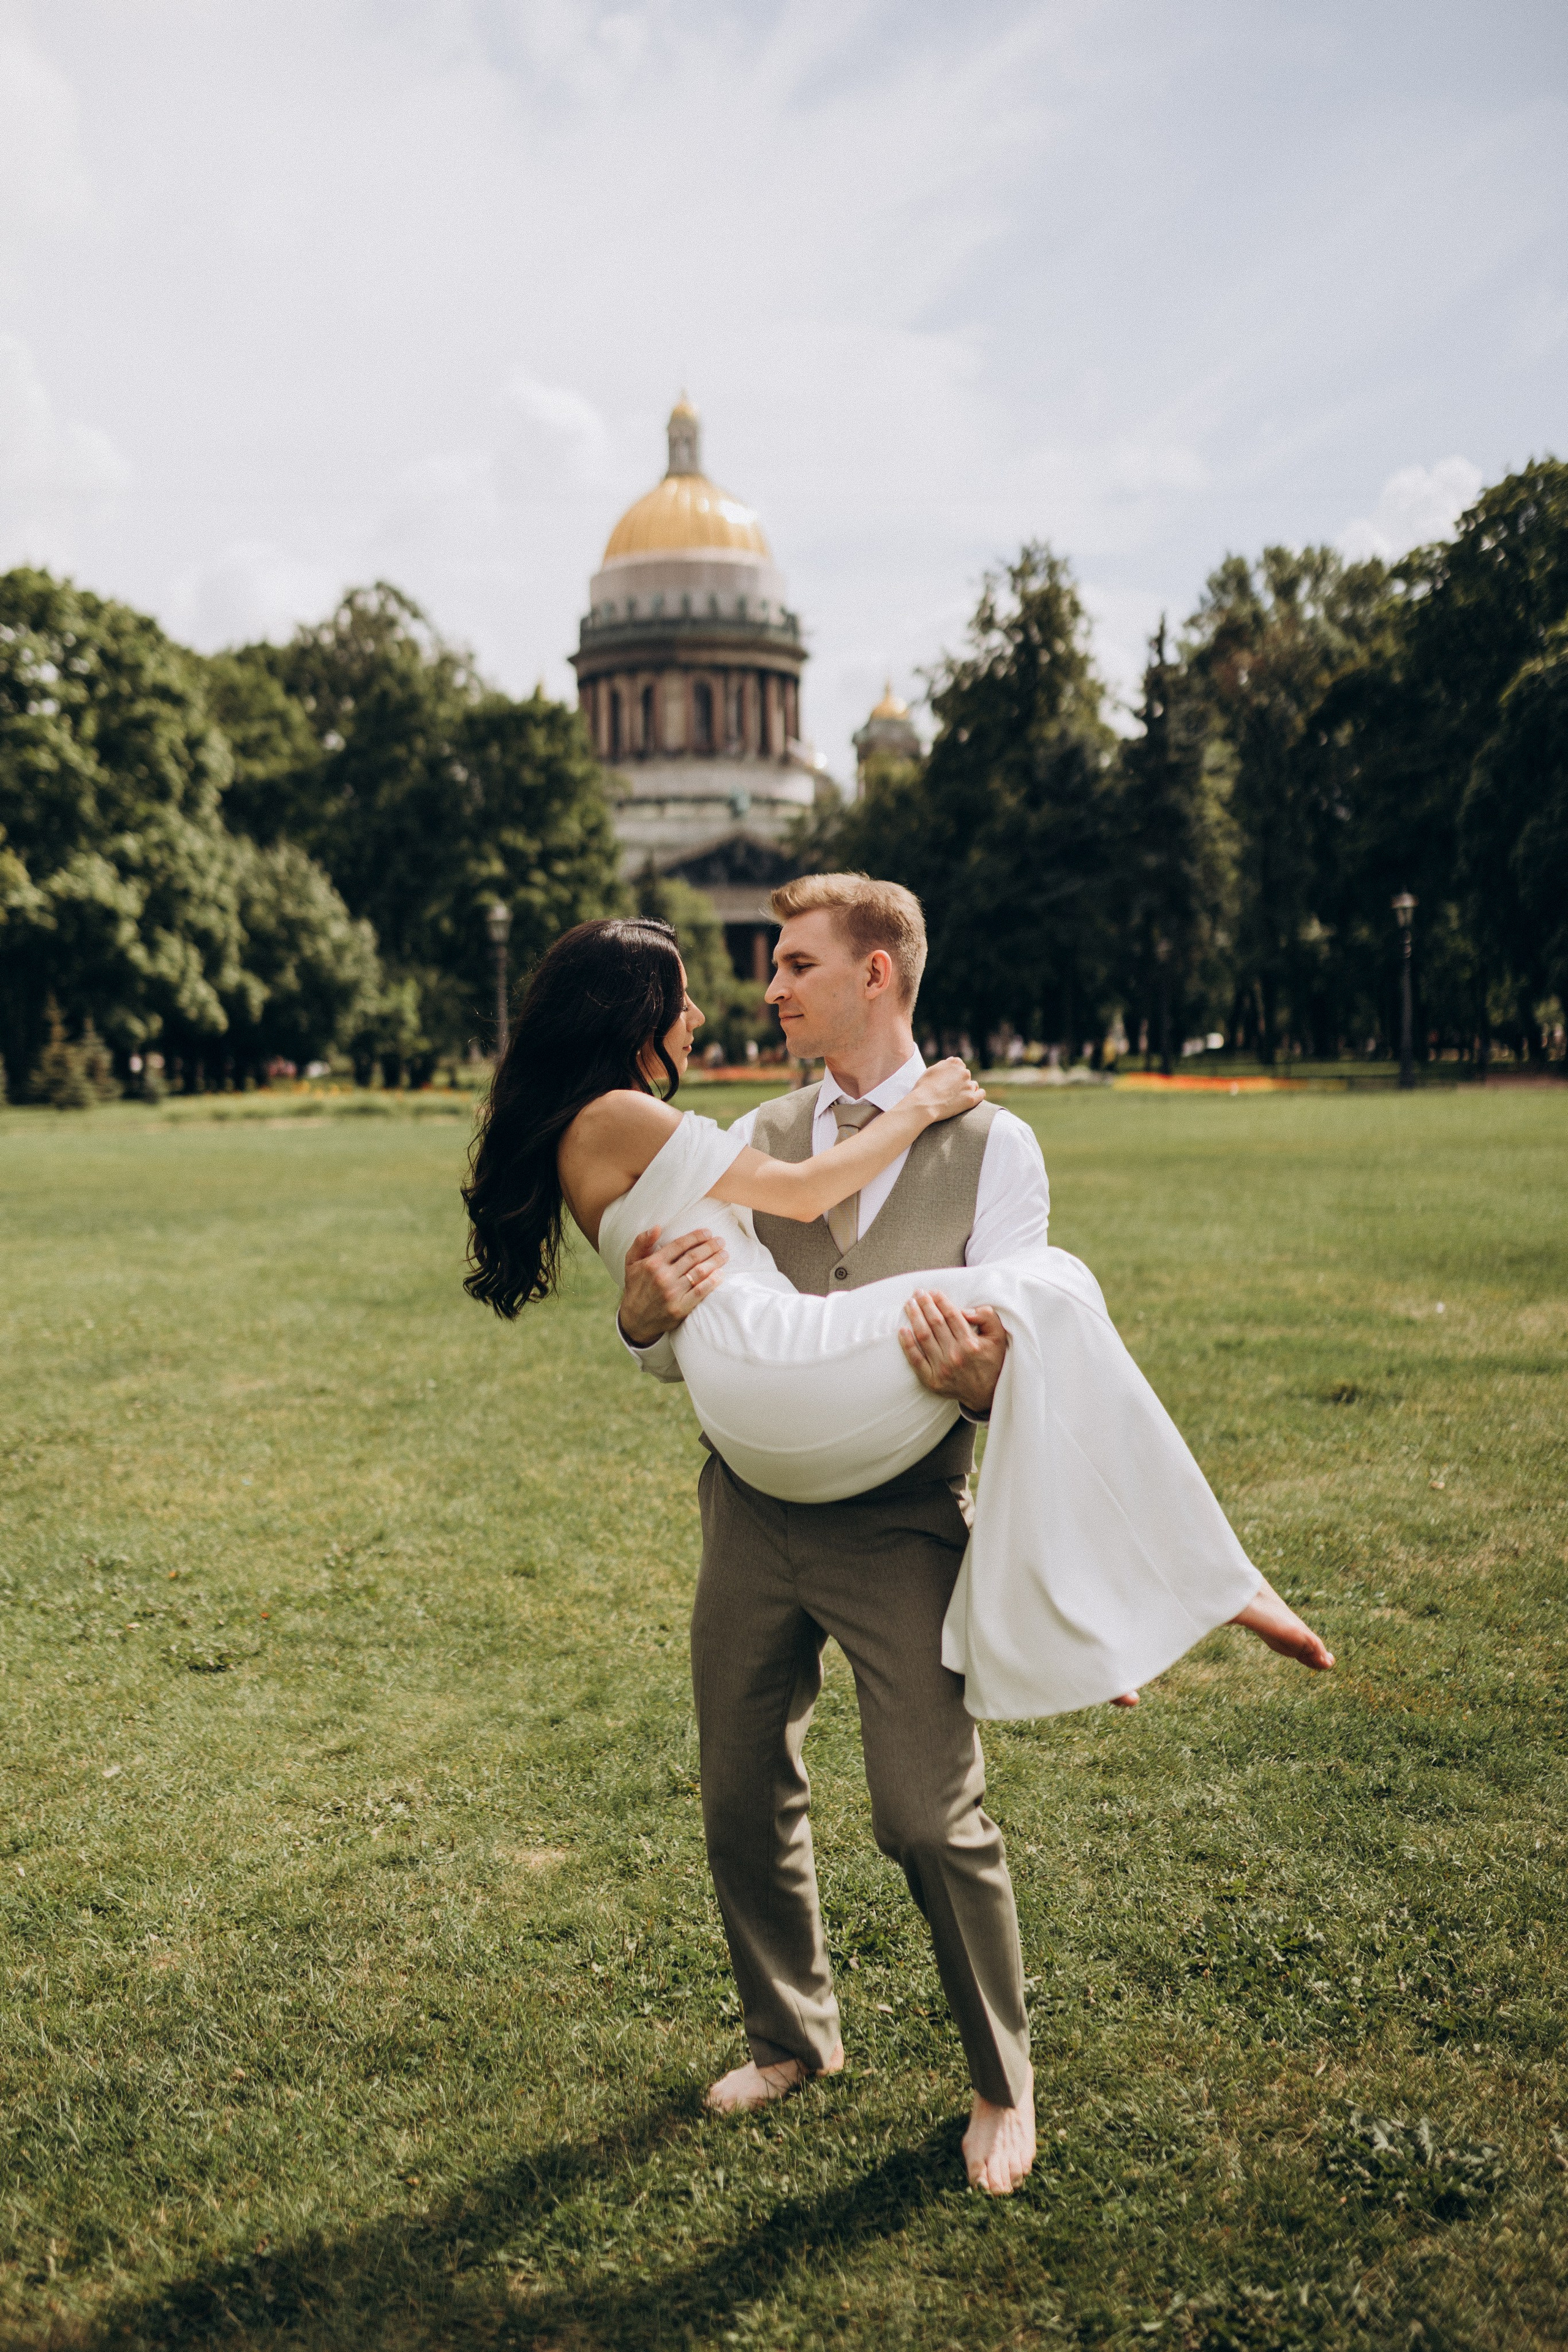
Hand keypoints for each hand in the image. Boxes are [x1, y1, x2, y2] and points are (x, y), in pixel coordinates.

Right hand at [618, 1225, 726, 1345]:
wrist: (635, 1320)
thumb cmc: (636, 1287)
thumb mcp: (631, 1262)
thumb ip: (641, 1242)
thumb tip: (657, 1227)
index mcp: (653, 1263)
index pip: (679, 1245)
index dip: (696, 1237)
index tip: (708, 1233)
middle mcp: (663, 1277)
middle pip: (693, 1257)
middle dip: (710, 1247)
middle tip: (721, 1241)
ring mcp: (673, 1293)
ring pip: (700, 1272)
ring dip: (715, 1261)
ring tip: (724, 1255)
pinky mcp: (680, 1308)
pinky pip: (700, 1292)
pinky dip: (712, 1281)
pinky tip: (720, 1274)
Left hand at [898, 1291, 1006, 1411]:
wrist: (987, 1395)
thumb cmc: (992, 1362)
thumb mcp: (998, 1337)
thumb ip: (986, 1317)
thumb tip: (964, 1310)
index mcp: (971, 1343)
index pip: (951, 1315)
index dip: (941, 1301)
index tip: (934, 1292)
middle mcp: (955, 1355)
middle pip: (935, 1323)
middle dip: (925, 1304)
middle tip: (918, 1293)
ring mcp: (942, 1369)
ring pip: (923, 1337)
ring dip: (915, 1318)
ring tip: (910, 1304)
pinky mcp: (932, 1381)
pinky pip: (915, 1360)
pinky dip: (907, 1345)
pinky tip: (902, 1331)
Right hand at [907, 1057, 985, 1124]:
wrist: (924, 1104)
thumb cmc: (923, 1088)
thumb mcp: (931, 1070)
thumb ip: (944, 1065)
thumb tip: (952, 1062)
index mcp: (954, 1063)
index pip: (959, 1065)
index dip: (954, 1074)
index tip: (949, 1081)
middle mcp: (964, 1072)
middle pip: (966, 1075)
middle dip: (960, 1082)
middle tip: (950, 1091)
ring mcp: (968, 1085)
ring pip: (973, 1085)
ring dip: (967, 1089)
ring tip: (957, 1097)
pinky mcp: (971, 1098)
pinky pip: (981, 1094)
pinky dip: (979, 1095)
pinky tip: (974, 1097)